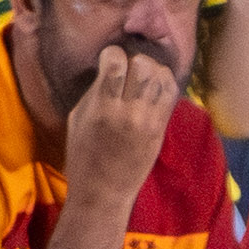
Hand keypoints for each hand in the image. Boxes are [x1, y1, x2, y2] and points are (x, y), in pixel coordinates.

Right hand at [62, 41, 178, 211]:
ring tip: (143, 82)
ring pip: (162, 76)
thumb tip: (110, 68)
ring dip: (153, 72)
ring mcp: (147, 122)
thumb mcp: (78, 117)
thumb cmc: (84, 154)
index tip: (109, 65)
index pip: (116, 59)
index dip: (112, 55)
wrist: (103, 193)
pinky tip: (153, 92)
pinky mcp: (160, 131)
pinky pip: (171, 95)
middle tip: (130, 74)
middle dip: (136, 61)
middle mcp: (127, 112)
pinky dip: (164, 86)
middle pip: (144, 64)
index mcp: (102, 107)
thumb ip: (95, 90)